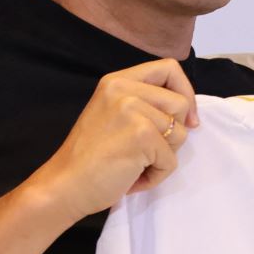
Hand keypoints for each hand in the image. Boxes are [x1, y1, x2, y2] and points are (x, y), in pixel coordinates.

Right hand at [29, 60, 200, 222]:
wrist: (65, 185)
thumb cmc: (90, 158)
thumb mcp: (113, 115)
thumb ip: (143, 104)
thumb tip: (188, 112)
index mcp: (117, 81)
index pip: (168, 68)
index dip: (185, 92)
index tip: (186, 117)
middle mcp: (123, 90)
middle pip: (180, 104)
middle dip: (174, 133)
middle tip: (148, 151)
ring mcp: (132, 110)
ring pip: (180, 134)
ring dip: (163, 157)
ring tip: (135, 165)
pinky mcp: (141, 135)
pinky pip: (170, 160)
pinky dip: (156, 175)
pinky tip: (132, 177)